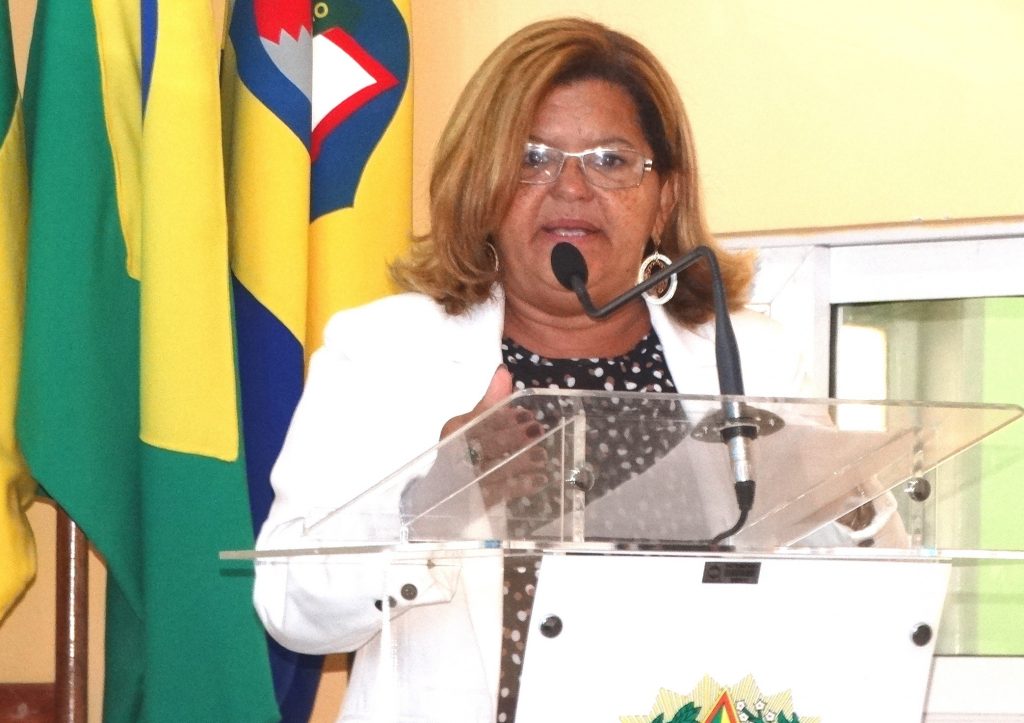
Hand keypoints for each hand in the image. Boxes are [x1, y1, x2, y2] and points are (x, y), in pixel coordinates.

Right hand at [440, 366, 549, 505]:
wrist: (444, 497)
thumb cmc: (464, 453)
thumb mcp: (474, 425)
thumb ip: (491, 401)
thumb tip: (503, 371)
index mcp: (454, 432)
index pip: (479, 422)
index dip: (503, 418)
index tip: (526, 415)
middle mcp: (455, 455)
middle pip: (485, 443)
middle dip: (512, 437)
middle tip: (537, 432)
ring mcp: (464, 480)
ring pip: (493, 468)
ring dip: (520, 461)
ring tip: (542, 457)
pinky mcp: (475, 501)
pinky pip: (499, 492)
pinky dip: (521, 485)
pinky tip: (539, 479)